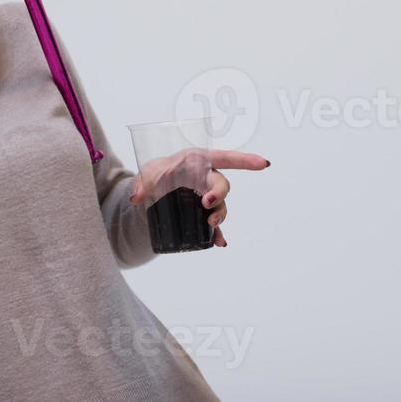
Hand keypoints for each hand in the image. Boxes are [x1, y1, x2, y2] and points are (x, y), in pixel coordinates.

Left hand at [128, 147, 270, 247]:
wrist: (151, 189)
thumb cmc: (156, 173)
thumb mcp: (146, 173)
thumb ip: (141, 182)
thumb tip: (137, 197)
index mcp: (199, 161)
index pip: (226, 158)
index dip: (246, 160)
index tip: (263, 164)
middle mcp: (206, 178)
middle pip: (222, 185)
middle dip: (219, 195)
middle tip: (206, 204)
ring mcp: (206, 196)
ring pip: (221, 206)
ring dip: (220, 215)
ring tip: (211, 224)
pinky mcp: (202, 213)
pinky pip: (214, 225)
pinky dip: (217, 234)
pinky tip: (219, 243)